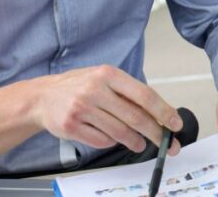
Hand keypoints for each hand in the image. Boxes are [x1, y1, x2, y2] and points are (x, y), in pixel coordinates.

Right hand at [33, 65, 183, 154]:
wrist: (42, 96)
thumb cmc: (80, 86)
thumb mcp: (104, 79)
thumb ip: (127, 93)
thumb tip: (158, 113)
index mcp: (108, 74)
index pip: (144, 94)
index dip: (163, 111)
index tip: (175, 124)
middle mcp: (95, 89)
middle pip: (134, 117)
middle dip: (155, 133)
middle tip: (167, 143)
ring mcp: (82, 108)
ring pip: (119, 132)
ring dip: (135, 141)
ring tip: (141, 144)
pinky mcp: (71, 126)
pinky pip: (101, 140)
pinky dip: (111, 142)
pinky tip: (114, 139)